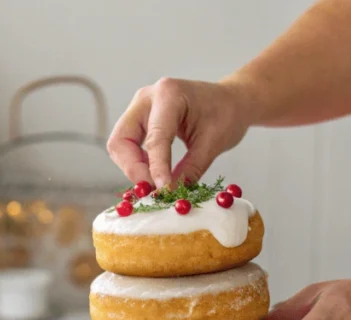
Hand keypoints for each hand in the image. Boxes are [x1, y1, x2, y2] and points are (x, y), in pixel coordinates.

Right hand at [106, 77, 252, 188]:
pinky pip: (127, 144)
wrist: (231, 100)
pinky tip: (154, 174)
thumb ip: (190, 170)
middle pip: (121, 140)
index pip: (155, 139)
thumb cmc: (227, 114)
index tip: (163, 191)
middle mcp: (147, 97)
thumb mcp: (213, 144)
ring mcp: (140, 107)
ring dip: (133, 168)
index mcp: (169, 95)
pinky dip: (137, 163)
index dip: (156, 169)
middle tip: (153, 190)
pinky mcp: (140, 118)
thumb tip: (170, 193)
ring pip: (119, 144)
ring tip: (156, 183)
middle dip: (133, 169)